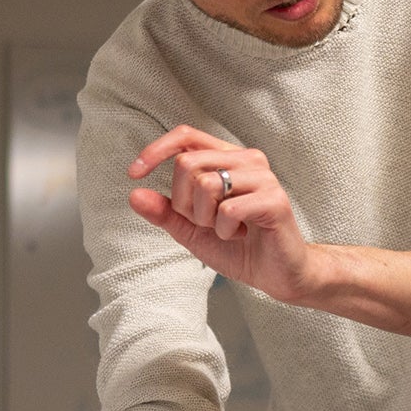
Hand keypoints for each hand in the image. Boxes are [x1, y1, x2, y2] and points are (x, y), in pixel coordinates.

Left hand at [129, 125, 321, 305]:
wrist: (276, 275)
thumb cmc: (239, 247)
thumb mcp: (192, 231)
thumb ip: (165, 212)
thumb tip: (134, 195)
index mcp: (226, 159)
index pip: (185, 136)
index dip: (155, 150)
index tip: (134, 174)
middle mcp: (246, 160)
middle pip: (187, 163)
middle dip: (183, 203)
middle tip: (206, 222)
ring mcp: (263, 177)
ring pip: (206, 184)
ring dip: (205, 218)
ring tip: (227, 229)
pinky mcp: (275, 200)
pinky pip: (228, 209)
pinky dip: (225, 231)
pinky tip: (240, 235)